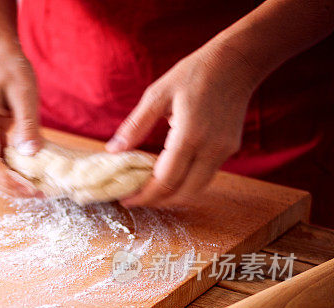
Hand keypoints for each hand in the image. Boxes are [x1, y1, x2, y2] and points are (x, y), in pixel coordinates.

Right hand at [0, 47, 44, 197]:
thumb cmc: (9, 68)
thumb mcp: (24, 92)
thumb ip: (27, 125)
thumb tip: (31, 155)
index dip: (7, 180)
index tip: (30, 189)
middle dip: (11, 187)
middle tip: (40, 192)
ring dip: (12, 182)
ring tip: (38, 187)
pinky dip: (13, 172)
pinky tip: (32, 174)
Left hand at [107, 43, 259, 206]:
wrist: (237, 62)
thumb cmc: (194, 73)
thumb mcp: (157, 94)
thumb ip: (135, 126)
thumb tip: (113, 151)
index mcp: (190, 134)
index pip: (165, 180)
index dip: (144, 195)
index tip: (125, 199)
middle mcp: (210, 148)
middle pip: (183, 193)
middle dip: (157, 202)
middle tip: (135, 200)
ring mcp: (223, 150)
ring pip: (197, 189)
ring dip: (172, 197)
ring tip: (148, 192)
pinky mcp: (229, 149)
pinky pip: (205, 176)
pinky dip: (186, 184)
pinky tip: (168, 178)